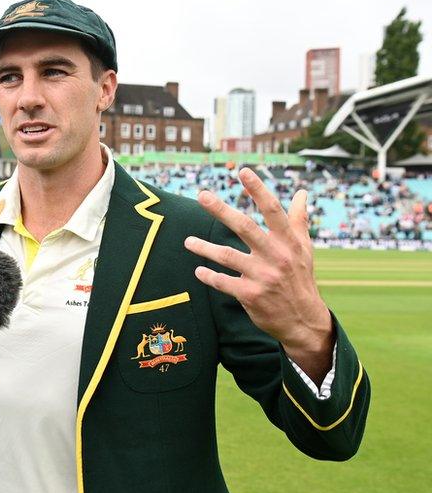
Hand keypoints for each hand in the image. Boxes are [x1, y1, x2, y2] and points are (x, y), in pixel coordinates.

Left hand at [184, 168, 332, 379]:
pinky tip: (198, 271)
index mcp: (289, 242)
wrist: (303, 321)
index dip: (258, 189)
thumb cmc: (300, 278)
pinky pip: (223, 282)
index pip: (272, 210)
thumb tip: (301, 192)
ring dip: (204, 248)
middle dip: (222, 210)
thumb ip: (299, 220)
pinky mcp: (250, 295)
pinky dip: (209, 276)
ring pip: (226, 256)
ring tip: (187, 242)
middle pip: (244, 227)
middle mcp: (276, 256)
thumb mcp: (304, 249)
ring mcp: (262, 276)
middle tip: (202, 195)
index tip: (242, 171)